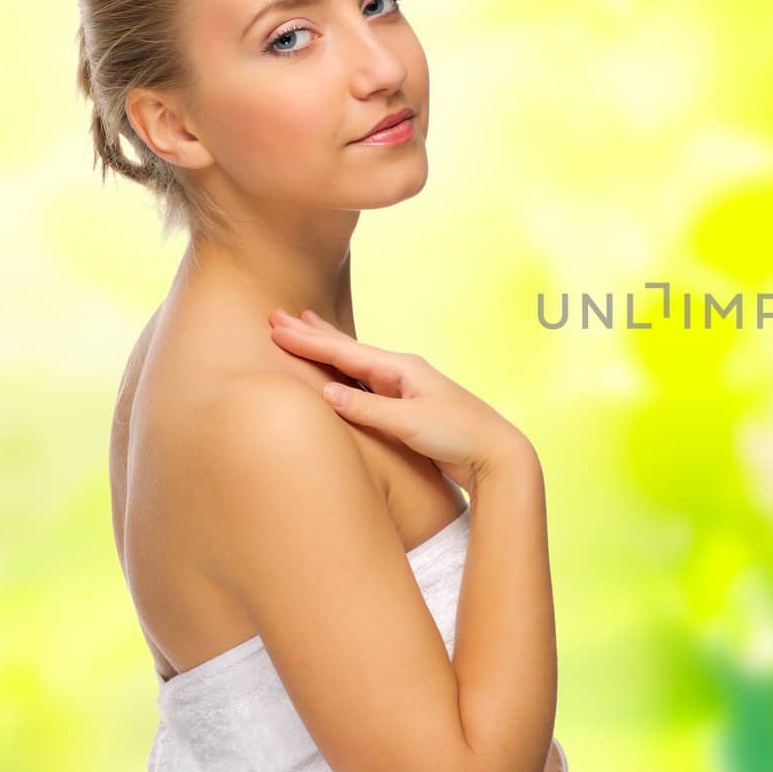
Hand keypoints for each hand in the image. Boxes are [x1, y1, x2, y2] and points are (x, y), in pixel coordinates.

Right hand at [267, 308, 537, 494]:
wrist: (496, 455)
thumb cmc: (458, 436)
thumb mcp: (409, 422)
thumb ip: (367, 408)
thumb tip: (325, 392)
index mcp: (402, 369)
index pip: (344, 351)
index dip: (308, 341)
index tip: (276, 326)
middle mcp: (402, 373)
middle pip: (348, 349)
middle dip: (313, 334)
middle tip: (279, 316)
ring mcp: (405, 390)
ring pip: (356, 365)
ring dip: (328, 350)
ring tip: (306, 330)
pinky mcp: (408, 410)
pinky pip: (365, 385)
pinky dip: (345, 373)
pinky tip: (340, 373)